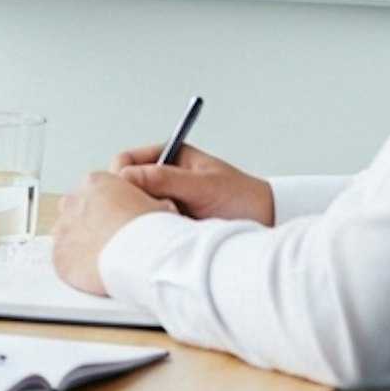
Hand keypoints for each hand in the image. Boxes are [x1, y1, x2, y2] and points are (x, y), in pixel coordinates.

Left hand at [51, 171, 171, 293]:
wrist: (143, 257)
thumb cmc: (153, 230)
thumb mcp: (159, 204)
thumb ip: (147, 200)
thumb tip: (154, 206)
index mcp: (96, 183)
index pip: (92, 189)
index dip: (105, 205)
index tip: (115, 217)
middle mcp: (74, 202)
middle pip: (74, 207)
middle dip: (88, 220)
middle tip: (108, 236)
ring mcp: (64, 230)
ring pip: (65, 233)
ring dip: (78, 241)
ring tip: (100, 255)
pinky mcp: (60, 257)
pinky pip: (62, 259)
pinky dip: (75, 266)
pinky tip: (92, 271)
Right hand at [109, 142, 275, 224]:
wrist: (268, 224)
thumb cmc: (243, 198)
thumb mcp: (205, 185)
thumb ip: (167, 178)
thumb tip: (127, 176)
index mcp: (169, 156)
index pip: (127, 161)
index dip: (121, 175)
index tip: (126, 190)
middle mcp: (163, 178)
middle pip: (126, 187)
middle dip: (136, 200)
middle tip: (159, 209)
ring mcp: (165, 202)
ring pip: (136, 209)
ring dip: (148, 217)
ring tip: (174, 222)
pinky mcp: (170, 224)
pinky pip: (149, 228)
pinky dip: (156, 232)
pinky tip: (174, 234)